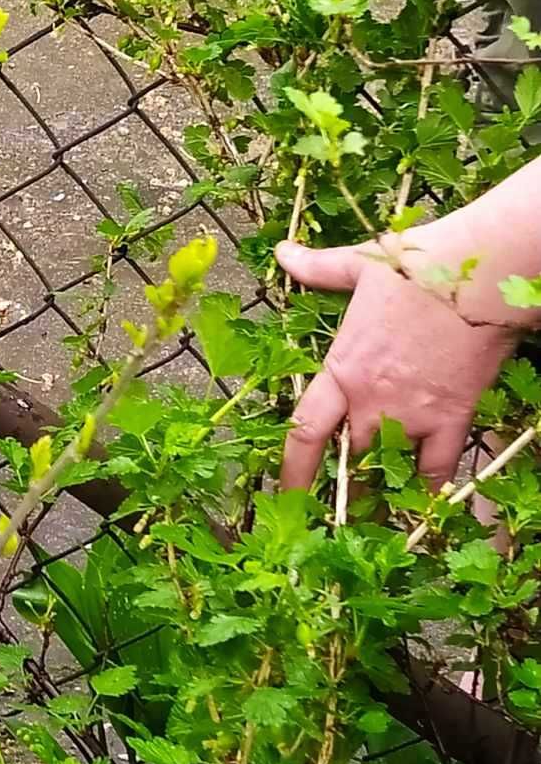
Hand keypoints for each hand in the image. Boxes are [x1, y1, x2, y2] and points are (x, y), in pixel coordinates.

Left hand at [277, 238, 518, 490]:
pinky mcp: (453, 419)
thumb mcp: (358, 264)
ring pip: (389, 470)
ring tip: (375, 510)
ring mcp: (413, 415)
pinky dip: (431, 489)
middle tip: (338, 501)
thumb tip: (284, 253)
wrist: (478, 277)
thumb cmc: (417, 268)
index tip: (287, 493)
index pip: (305, 432)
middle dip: (342, 481)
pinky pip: (438, 470)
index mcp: (343, 370)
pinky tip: (425, 503)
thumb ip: (318, 268)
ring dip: (381, 488)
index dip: (292, 469)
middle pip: (348, 457)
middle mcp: (373, 402)